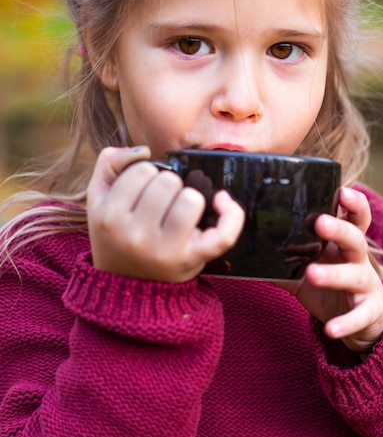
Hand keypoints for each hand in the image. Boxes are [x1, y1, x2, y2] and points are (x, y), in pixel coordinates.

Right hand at [87, 146, 244, 281]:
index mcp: (109, 217)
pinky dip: (231, 215)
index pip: (142, 170)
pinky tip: (222, 201)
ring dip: (189, 198)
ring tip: (178, 211)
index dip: (146, 174)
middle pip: (168, 182)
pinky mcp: (192, 260)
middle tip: (159, 204)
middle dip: (167, 185)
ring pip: (192, 199)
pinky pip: (223, 234)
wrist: (124, 285)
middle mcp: (135, 236)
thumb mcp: (99, 198)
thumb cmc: (115, 233)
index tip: (142, 191)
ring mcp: (165, 250)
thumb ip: (110, 163)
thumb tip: (143, 151)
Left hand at [275, 188, 382, 353]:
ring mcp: (366, 285)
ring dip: (334, 274)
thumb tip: (240, 249)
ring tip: (312, 273)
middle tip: (319, 222)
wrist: (364, 320)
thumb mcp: (305, 268)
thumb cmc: (331, 283)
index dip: (352, 203)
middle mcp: (357, 259)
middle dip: (339, 229)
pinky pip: (359, 316)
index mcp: (342, 244)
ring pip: (355, 274)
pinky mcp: (369, 312)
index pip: (353, 217)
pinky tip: (331, 329)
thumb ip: (279, 258)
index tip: (342, 191)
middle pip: (355, 238)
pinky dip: (346, 322)